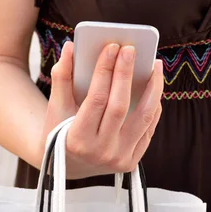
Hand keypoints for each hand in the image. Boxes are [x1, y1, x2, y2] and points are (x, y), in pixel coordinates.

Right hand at [42, 41, 163, 178]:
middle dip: (126, 74)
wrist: (69, 165)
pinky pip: (149, 129)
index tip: (111, 47)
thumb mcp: (55, 108)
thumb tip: (70, 46)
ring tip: (155, 65)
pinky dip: (153, 106)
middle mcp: (100, 152)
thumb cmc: (60, 130)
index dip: (104, 71)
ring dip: (152, 88)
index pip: (96, 99)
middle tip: (131, 49)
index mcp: (76, 140)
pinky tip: (154, 86)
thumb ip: (61, 77)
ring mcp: (119, 159)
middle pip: (120, 106)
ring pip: (143, 117)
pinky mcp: (132, 162)